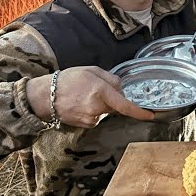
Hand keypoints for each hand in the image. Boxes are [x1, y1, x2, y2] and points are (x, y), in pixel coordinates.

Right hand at [26, 66, 154, 128]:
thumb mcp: (90, 70)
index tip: (151, 115)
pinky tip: (80, 104)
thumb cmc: (67, 80)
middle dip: (111, 98)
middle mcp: (97, 108)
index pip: (124, 105)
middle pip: (115, 105)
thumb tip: (121, 89)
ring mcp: (91, 118)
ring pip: (106, 111)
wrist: (45, 97)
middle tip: (94, 88)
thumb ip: (110, 78)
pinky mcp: (86, 124)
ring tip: (83, 95)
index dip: (139, 112)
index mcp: (100, 92)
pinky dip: (93, 110)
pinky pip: (97, 116)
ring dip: (100, 104)